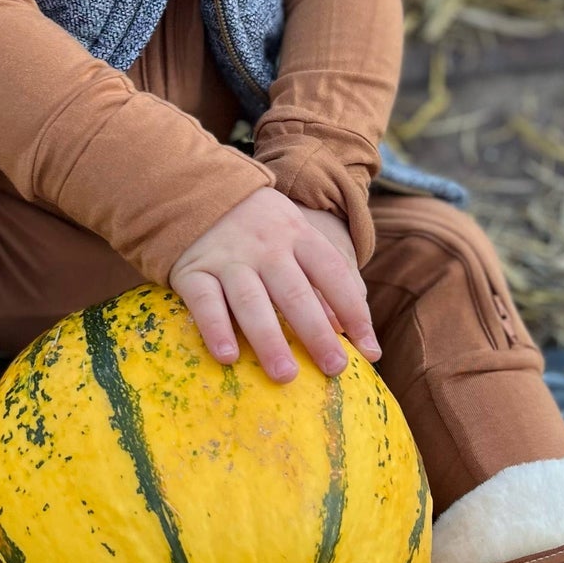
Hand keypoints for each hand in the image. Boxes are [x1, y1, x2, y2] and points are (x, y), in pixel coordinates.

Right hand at [168, 188, 379, 383]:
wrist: (198, 186)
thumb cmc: (260, 225)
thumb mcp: (295, 234)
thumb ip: (320, 278)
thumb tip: (345, 330)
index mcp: (298, 236)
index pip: (333, 273)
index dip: (354, 312)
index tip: (370, 351)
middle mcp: (265, 247)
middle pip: (294, 292)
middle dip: (316, 333)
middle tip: (335, 368)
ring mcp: (228, 258)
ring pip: (251, 301)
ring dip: (269, 339)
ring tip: (286, 376)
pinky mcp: (193, 270)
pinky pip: (204, 302)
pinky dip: (215, 329)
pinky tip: (227, 357)